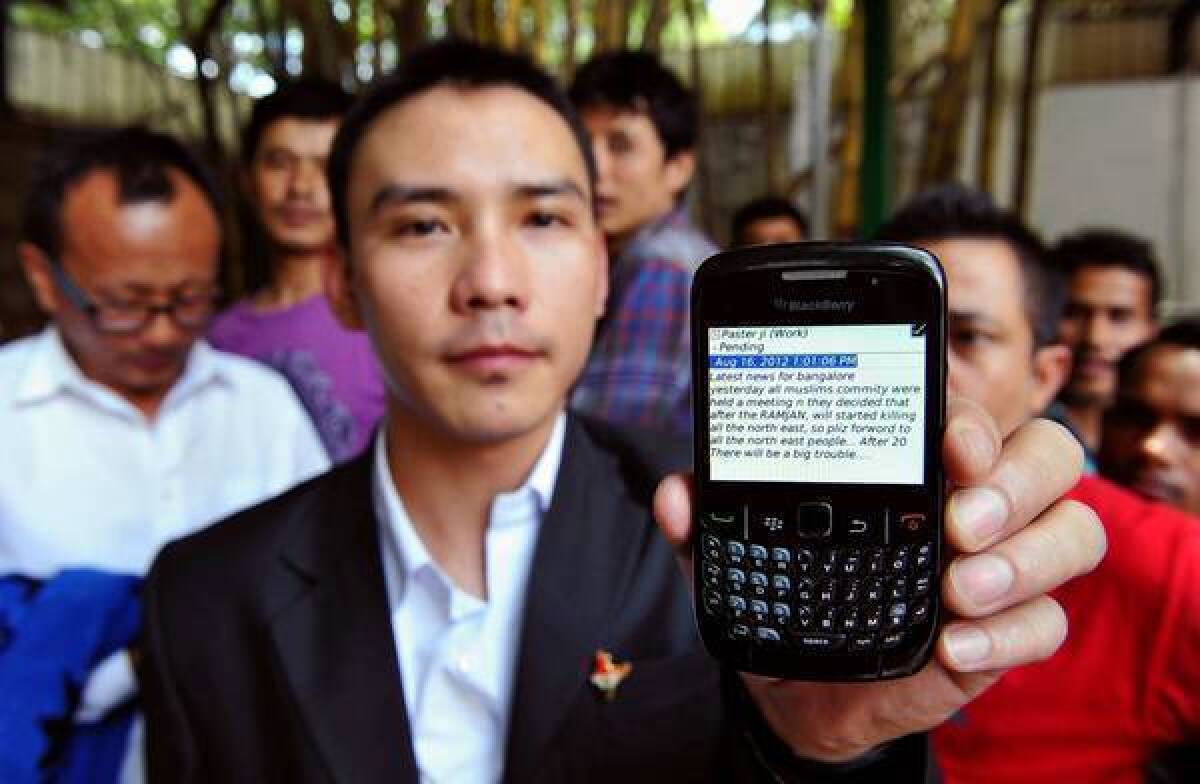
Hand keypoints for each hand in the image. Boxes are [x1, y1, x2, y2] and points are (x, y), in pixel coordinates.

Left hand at [653, 397, 1106, 761]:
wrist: (802, 686)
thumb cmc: (788, 594)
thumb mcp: (740, 553)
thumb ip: (707, 520)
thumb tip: (675, 493)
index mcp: (918, 464)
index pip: (970, 416)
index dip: (973, 418)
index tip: (947, 440)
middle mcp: (976, 503)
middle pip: (1051, 457)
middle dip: (1017, 480)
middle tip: (960, 518)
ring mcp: (1002, 567)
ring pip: (1074, 534)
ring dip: (1027, 556)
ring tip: (961, 585)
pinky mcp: (1007, 633)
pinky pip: (1048, 624)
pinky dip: (1011, 632)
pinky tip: (954, 645)